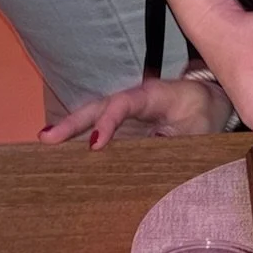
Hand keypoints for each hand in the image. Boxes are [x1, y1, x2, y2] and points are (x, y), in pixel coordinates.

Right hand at [39, 75, 228, 148]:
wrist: (209, 103)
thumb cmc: (204, 115)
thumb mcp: (199, 131)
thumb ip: (180, 143)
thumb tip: (154, 156)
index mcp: (152, 97)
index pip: (123, 104)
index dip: (108, 122)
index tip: (94, 145)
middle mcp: (132, 101)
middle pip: (98, 107)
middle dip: (72, 122)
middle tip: (46, 138)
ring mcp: (125, 114)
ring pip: (93, 117)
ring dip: (69, 130)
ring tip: (44, 143)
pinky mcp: (123, 127)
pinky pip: (98, 130)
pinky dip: (79, 139)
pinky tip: (60, 154)